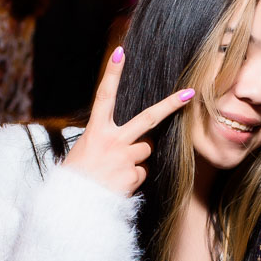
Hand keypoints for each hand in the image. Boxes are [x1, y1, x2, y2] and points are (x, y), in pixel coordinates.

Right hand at [63, 46, 194, 195]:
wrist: (70, 208)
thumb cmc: (76, 178)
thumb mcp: (83, 151)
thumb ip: (107, 140)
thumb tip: (135, 142)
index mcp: (95, 131)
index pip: (104, 96)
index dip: (112, 73)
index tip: (120, 52)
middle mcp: (112, 141)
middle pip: (148, 118)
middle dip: (171, 105)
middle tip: (189, 93)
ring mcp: (124, 158)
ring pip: (145, 152)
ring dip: (136, 160)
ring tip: (114, 172)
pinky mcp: (131, 176)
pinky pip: (141, 174)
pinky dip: (132, 180)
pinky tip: (115, 186)